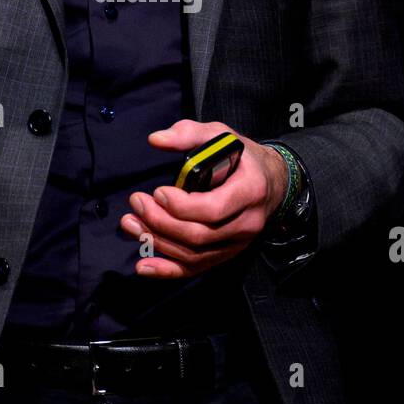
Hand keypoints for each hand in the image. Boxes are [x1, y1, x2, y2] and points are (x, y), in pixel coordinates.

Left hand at [120, 119, 287, 277]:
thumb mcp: (221, 134)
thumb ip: (189, 133)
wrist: (273, 182)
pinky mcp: (226, 254)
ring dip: (158, 242)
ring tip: (131, 224)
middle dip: (161, 222)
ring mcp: (237, 243)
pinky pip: (196, 268)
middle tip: (137, 203)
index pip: (213, 209)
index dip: (181, 206)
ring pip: (193, 254)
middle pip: (199, 235)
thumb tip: (155, 140)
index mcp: (249, 191)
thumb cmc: (243, 157)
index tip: (157, 192)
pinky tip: (143, 265)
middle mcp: (246, 223)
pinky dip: (167, 270)